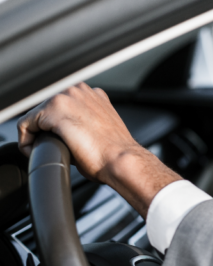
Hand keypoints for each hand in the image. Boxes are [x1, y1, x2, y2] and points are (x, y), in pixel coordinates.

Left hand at [17, 83, 142, 181]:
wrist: (121, 160)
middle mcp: (79, 91)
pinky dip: (27, 141)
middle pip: (45, 109)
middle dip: (45, 130)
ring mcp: (66, 97)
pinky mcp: (54, 110)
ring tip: (47, 151)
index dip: (55, 127)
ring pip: (34, 116)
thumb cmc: (115, 153)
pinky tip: (38, 152)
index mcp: (92, 95)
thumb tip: (69, 134)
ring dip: (37, 135)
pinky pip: (26, 125)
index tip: (60, 142)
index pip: (61, 106)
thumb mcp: (101, 129)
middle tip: (54, 149)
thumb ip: (85, 122)